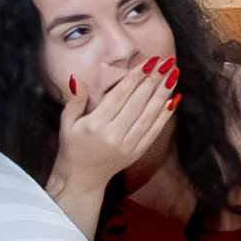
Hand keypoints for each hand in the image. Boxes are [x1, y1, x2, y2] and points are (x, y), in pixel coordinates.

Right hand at [54, 55, 174, 198]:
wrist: (82, 179)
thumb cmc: (72, 147)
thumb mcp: (66, 123)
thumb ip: (74, 101)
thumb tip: (77, 79)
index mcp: (95, 125)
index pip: (120, 95)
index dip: (136, 77)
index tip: (149, 61)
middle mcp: (114, 135)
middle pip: (138, 102)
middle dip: (154, 79)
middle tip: (167, 61)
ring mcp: (128, 145)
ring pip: (150, 114)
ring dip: (164, 93)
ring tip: (174, 73)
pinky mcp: (137, 152)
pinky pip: (154, 130)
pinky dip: (165, 114)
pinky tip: (174, 99)